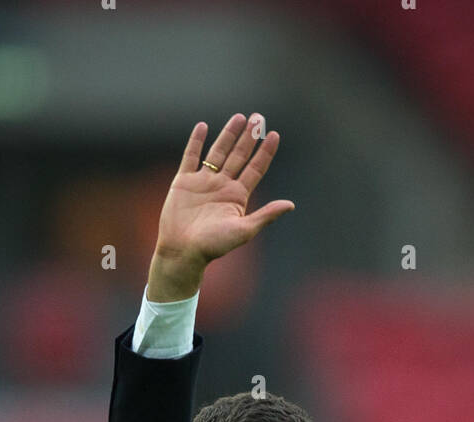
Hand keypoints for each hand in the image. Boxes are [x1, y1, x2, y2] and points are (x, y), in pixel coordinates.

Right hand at [147, 113, 293, 300]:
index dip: (265, 152)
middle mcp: (222, 186)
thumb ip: (266, 215)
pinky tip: (203, 126)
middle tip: (258, 118)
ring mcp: (203, 182)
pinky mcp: (184, 182)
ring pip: (218, 152)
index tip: (274, 135)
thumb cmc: (213, 245)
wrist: (182, 251)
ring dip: (228, 134)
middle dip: (249, 137)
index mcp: (237, 196)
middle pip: (239, 156)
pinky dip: (196, 142)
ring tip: (239, 118)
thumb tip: (291, 205)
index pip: (255, 169)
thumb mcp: (244, 230)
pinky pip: (190, 157)